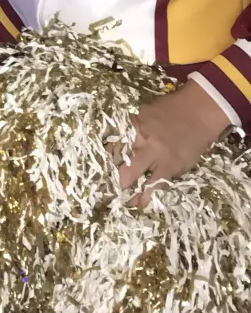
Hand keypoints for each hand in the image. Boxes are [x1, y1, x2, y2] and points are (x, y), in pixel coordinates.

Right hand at [114, 80, 229, 206]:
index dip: (141, 196)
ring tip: (114, 165)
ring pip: (122, 149)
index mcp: (167, 164)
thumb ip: (167, 172)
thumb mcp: (185, 163)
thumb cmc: (197, 139)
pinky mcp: (137, 116)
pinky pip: (125, 131)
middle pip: (129, 169)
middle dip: (123, 180)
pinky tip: (122, 142)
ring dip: (117, 160)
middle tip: (120, 185)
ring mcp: (141, 131)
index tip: (135, 203)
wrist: (198, 109)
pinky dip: (124, 139)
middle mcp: (151, 150)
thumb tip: (151, 183)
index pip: (150, 186)